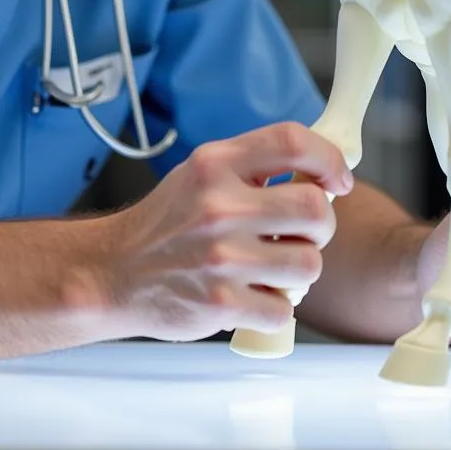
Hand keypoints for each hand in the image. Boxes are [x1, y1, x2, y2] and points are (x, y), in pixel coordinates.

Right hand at [98, 122, 353, 341]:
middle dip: (320, 224)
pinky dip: (274, 305)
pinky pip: (284, 308)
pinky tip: (250, 293)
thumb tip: (324, 169)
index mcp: (215, 163)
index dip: (329, 158)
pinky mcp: (220, 303)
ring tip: (270, 264)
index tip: (338, 179)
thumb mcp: (201, 173)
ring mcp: (220, 257)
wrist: (112, 272)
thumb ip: (255, 165)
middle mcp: (219, 206)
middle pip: (315, 208)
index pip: (293, 142)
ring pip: (309, 263)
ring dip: (299, 268)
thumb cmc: (167, 223)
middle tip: (301, 231)